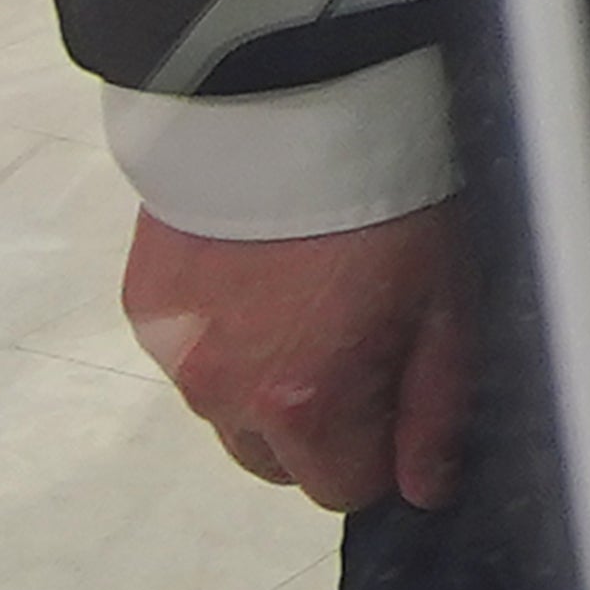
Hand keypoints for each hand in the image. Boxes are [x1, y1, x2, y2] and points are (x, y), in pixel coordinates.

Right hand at [122, 205, 473, 511]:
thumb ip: (436, 406)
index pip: (341, 489)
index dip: (382, 451)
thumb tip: (425, 487)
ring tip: (309, 297)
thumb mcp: (446, 301)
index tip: (401, 392)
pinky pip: (189, 353)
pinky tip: (261, 273)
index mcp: (301, 403)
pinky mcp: (142, 303)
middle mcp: (222, 391)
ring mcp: (172, 349)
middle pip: (276, 460)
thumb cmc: (385, 199)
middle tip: (359, 342)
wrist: (288, 100)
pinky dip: (225, 333)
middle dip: (321, 425)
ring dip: (267, 379)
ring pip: (228, 409)